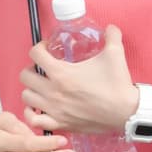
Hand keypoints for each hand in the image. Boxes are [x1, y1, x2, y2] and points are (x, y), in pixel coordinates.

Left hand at [19, 25, 138, 137]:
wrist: (126, 112)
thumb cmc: (117, 84)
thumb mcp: (115, 54)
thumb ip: (111, 36)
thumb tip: (110, 27)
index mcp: (61, 73)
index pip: (34, 54)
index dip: (39, 47)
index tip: (47, 48)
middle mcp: (53, 91)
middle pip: (25, 76)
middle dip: (32, 68)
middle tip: (43, 68)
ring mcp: (54, 109)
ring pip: (26, 96)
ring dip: (31, 89)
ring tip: (42, 86)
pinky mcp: (60, 123)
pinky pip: (34, 120)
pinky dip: (32, 113)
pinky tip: (39, 107)